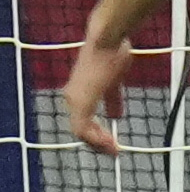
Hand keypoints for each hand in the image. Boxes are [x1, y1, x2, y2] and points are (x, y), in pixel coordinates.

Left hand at [60, 35, 134, 153]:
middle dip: (98, 143)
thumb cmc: (111, 54)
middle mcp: (71, 99)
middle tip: (113, 151)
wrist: (108, 40)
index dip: (97, 135)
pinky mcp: (80, 101)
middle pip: (80, 131)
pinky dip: (97, 137)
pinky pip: (84, 128)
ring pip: (80, 132)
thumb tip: (116, 115)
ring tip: (113, 149)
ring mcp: (74, 100)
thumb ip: (113, 99)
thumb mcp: (114, 81)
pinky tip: (110, 142)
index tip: (112, 143)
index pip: (83, 122)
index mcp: (78, 94)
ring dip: (98, 143)